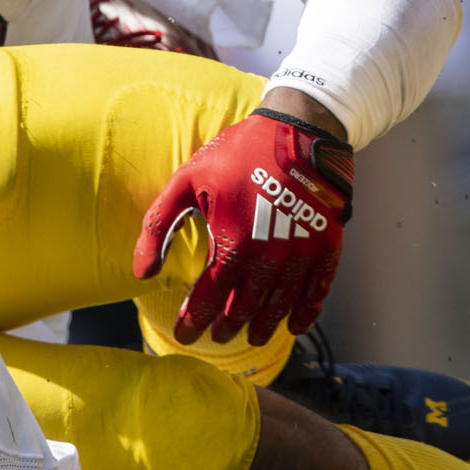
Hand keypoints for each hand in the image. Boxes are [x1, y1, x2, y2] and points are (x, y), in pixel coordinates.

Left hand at [133, 108, 353, 346]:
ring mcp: (301, 254)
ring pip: (278, 306)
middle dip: (227, 327)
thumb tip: (142, 272)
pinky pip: (318, 292)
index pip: (207, 297)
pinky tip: (294, 326)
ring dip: (262, 326)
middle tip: (218, 338)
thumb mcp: (187, 180)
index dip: (194, 321)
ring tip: (251, 337)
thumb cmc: (238, 154)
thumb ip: (158, 225)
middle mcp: (268, 257)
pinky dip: (306, 314)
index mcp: (231, 242)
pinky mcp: (327, 246)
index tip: (185, 336)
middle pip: (243, 308)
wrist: (298, 131)